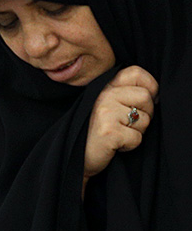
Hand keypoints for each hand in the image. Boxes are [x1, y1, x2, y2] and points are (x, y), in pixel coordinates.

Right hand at [84, 66, 157, 190]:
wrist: (75, 157)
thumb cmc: (97, 132)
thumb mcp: (109, 106)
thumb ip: (126, 93)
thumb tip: (156, 94)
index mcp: (104, 87)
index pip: (135, 73)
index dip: (149, 86)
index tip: (143, 102)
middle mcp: (103, 96)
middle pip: (145, 97)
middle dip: (145, 113)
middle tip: (127, 124)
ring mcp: (105, 113)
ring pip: (145, 119)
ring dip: (137, 131)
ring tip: (118, 134)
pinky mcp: (109, 132)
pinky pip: (137, 138)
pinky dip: (130, 145)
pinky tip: (115, 145)